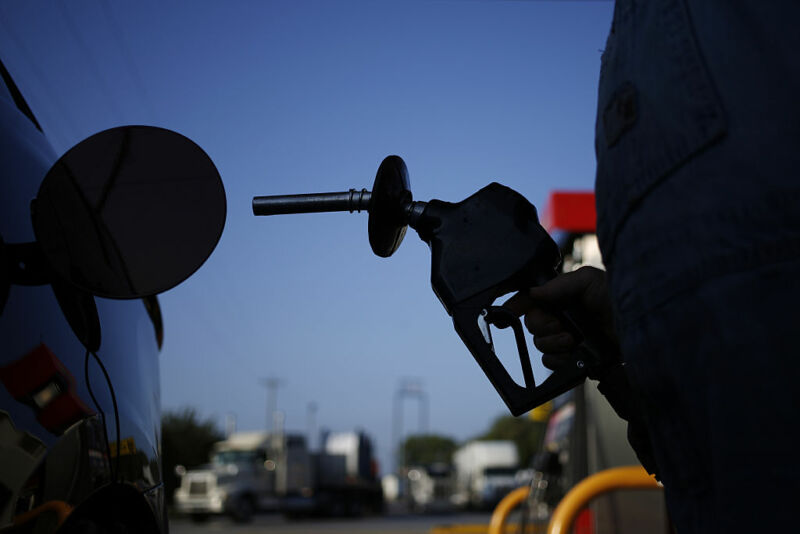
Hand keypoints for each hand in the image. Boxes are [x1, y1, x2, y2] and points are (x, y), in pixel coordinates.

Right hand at [503, 266, 619, 369]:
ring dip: (552, 343)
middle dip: (542, 325)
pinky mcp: (574, 360)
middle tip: (560, 325)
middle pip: (532, 323)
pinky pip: (551, 362)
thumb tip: (534, 292)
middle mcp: (564, 317)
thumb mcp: (591, 281)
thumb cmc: (620, 301)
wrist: (641, 334)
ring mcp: (568, 340)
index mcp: (564, 297)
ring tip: (572, 340)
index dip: (518, 304)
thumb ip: (560, 284)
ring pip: (540, 344)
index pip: (533, 299)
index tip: (509, 310)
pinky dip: (558, 359)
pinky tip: (573, 355)